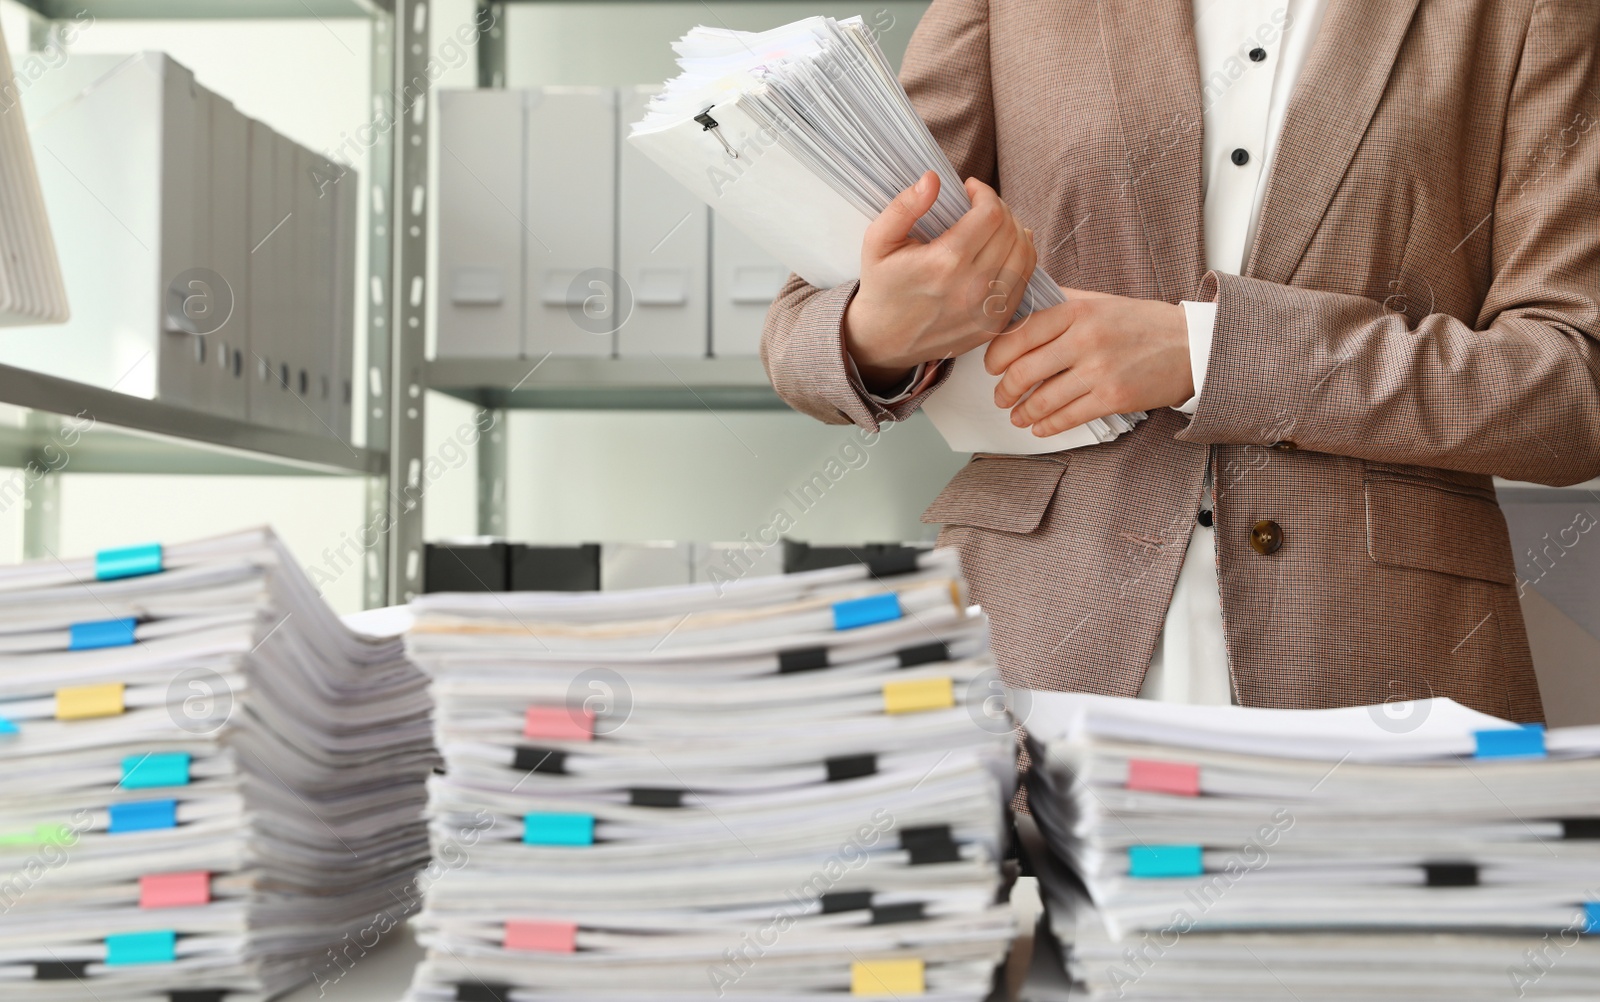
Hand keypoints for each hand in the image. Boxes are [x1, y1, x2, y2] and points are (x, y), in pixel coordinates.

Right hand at [843, 171, 1037, 390]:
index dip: (984, 192)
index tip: (970, 190)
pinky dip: (1021, 259)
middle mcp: (972, 288)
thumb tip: (933, 178)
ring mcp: (987, 310)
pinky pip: (1024, 282)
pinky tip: (1004, 249)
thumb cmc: (882, 286)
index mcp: (944, 263)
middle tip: (980, 206)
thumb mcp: (878, 241)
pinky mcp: (995, 325)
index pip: (990, 214)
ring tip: (994, 226)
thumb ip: (904, 206)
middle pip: (1011, 231)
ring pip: (1025, 255)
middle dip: (1000, 208)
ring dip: (1014, 231)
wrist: (884, 341)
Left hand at [984, 290, 1193, 435]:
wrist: (1192, 345)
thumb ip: (1062, 303)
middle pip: (1024, 370)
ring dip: (1023, 412)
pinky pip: (1068, 417)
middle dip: (1005, 389)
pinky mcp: (1113, 398)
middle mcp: (1084, 339)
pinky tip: (1039, 428)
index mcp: (1076, 311)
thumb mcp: (1100, 301)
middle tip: (1001, 396)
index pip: (1019, 334)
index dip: (997, 355)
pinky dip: (1047, 426)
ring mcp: (1099, 370)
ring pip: (1042, 399)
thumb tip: (1021, 306)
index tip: (992, 367)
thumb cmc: (1143, 323)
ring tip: (1017, 416)